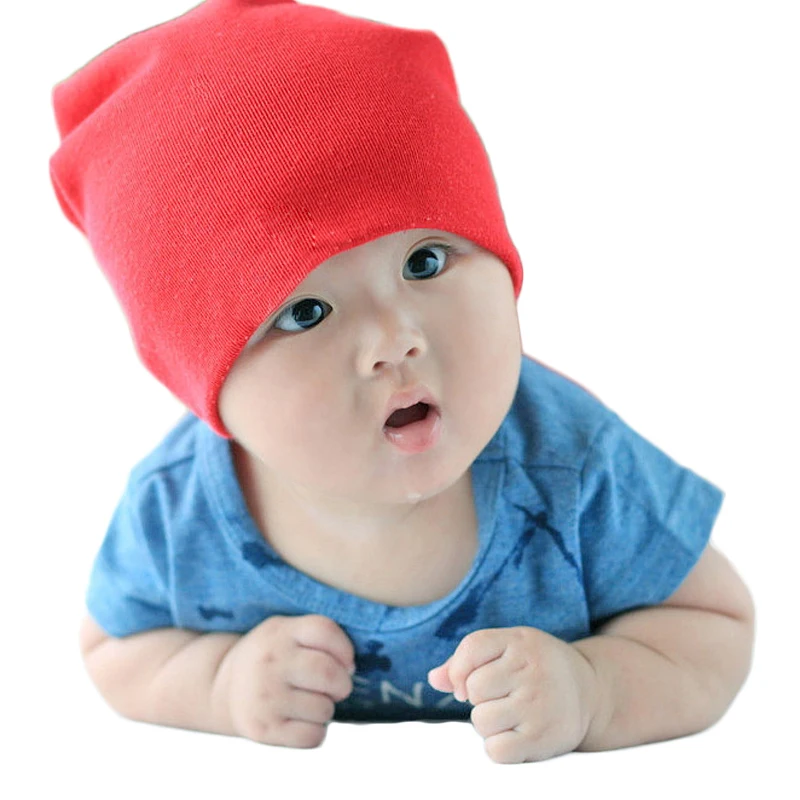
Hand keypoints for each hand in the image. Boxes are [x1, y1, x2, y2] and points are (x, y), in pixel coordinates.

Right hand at [218, 614, 354, 747]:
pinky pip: (313, 736)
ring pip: (324, 708)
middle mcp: (270, 662)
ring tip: (310, 701)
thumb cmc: (273, 657)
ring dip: (326, 708)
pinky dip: (316, 731)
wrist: (223, 687)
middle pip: (328, 673)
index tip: (345, 662)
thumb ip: (317, 636)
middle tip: (336, 687)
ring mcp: (265, 697)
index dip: (345, 649)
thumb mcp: (286, 632)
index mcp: (280, 632)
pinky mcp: (264, 729)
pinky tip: (301, 720)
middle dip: (342, 684)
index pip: (324, 631)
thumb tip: (351, 668)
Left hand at [428, 626, 597, 762]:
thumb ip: (467, 660)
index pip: (472, 647)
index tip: (467, 682)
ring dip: (488, 723)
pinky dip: (498, 747)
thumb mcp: (508, 649)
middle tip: (500, 697)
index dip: (460, 669)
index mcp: (520, 641)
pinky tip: (514, 735)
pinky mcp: (542, 738)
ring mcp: (537, 704)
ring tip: (509, 715)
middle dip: (478, 698)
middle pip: (473, 688)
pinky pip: (495, 750)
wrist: (591, 691)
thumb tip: (434, 679)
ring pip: (481, 720)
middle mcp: (530, 669)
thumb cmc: (536, 668)